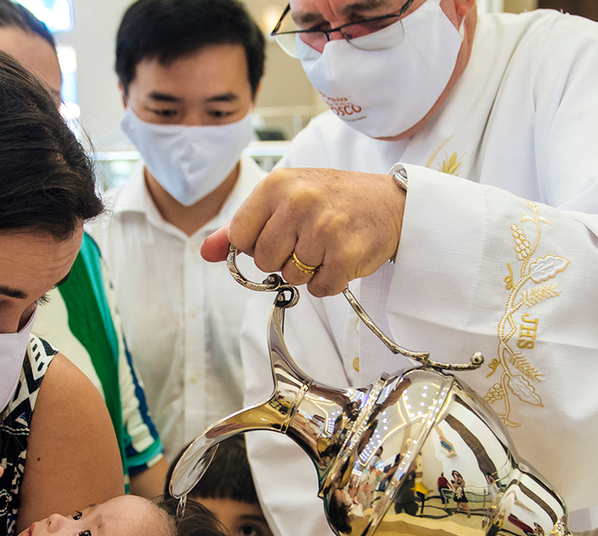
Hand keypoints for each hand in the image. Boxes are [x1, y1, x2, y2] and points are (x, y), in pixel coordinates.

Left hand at [200, 167, 405, 296]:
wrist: (392, 202)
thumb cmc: (333, 200)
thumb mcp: (285, 199)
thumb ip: (242, 226)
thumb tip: (206, 251)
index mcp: (277, 184)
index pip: (240, 236)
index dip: (256, 244)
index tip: (278, 235)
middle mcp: (299, 202)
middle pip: (264, 261)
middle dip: (284, 260)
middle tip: (308, 240)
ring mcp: (324, 227)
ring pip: (291, 278)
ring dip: (308, 271)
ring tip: (328, 245)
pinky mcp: (346, 253)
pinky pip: (320, 289)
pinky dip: (330, 281)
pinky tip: (342, 257)